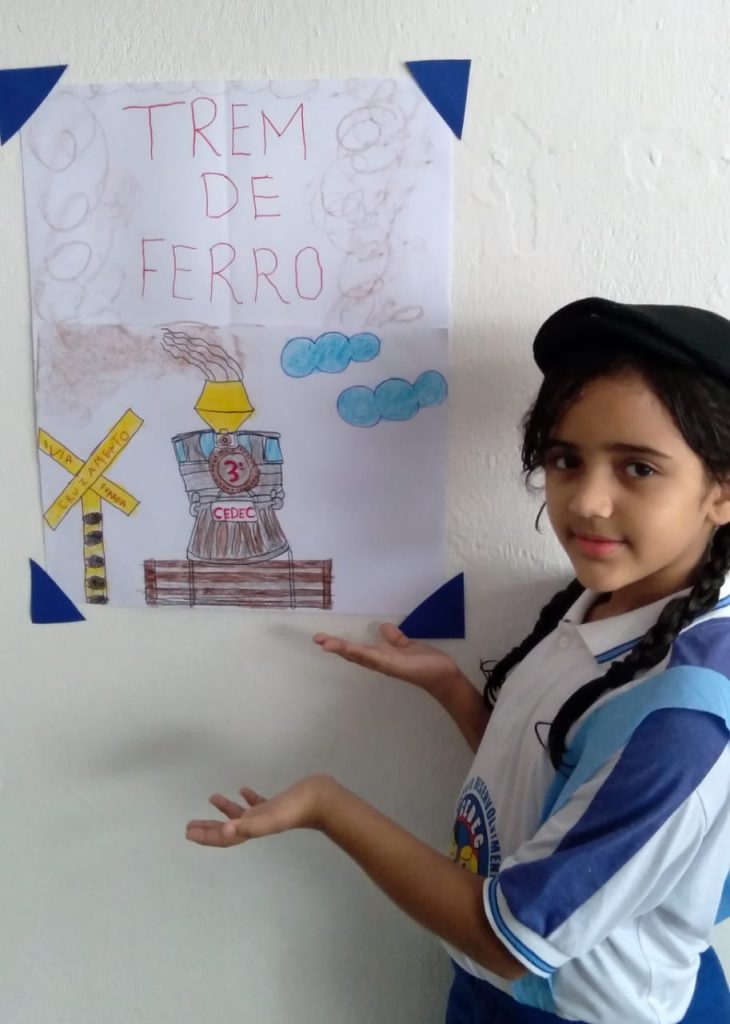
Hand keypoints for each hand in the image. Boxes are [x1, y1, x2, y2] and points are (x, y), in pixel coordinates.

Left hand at [185, 775, 335, 847]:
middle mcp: (257, 824)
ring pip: (241, 815)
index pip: (224, 836)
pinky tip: (243, 790)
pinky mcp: (277, 803)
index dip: (205, 835)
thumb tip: (224, 830)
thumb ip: (248, 824)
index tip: (188, 832)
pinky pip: (257, 803)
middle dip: (208, 828)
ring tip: (213, 798)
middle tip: (190, 825)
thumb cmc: (294, 808)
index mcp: (253, 829)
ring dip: (225, 809)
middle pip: (228, 829)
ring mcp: (268, 814)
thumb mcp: (269, 817)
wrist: (321, 799)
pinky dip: (248, 798)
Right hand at [313, 623, 461, 696]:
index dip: (339, 645)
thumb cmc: (427, 663)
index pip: (357, 650)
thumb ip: (395, 639)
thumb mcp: (407, 646)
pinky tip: (349, 648)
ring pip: (360, 656)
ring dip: (342, 650)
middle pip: (353, 655)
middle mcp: (380, 663)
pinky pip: (375, 659)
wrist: (443, 676)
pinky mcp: (395, 666)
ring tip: (324, 643)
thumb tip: (382, 627)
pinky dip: (361, 654)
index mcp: (381, 657)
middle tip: (316, 639)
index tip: (323, 638)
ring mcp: (386, 665)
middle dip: (335, 647)